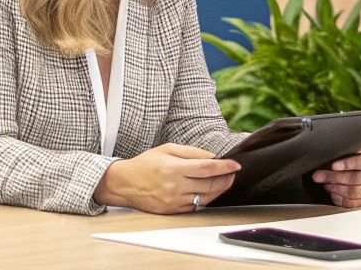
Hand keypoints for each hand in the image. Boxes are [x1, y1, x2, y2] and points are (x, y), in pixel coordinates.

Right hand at [93, 143, 239, 213]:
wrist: (124, 183)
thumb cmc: (145, 163)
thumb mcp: (167, 149)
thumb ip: (191, 152)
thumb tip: (212, 157)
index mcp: (175, 168)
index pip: (207, 168)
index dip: (225, 167)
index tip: (236, 165)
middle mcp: (175, 186)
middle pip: (210, 184)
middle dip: (225, 179)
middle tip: (233, 174)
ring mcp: (174, 201)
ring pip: (205, 198)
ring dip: (218, 190)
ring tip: (224, 182)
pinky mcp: (172, 211)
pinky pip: (195, 206)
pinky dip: (204, 199)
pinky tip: (208, 192)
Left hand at [311, 150, 360, 208]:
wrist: (344, 174)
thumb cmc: (339, 162)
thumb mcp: (338, 155)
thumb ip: (333, 156)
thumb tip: (321, 163)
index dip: (348, 164)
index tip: (333, 166)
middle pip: (356, 179)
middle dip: (335, 178)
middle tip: (318, 176)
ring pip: (355, 192)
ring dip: (336, 189)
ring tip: (325, 185)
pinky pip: (353, 204)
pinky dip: (340, 199)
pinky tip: (332, 194)